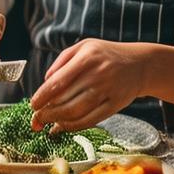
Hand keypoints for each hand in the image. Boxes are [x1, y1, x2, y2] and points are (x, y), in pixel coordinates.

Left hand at [29, 40, 145, 131]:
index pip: (57, 82)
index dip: (41, 97)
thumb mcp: (84, 46)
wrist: (140, 64)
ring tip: (47, 124)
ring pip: (76, 113)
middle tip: (35, 120)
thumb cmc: (106, 54)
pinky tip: (63, 126)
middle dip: (45, 114)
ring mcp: (108, 90)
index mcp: (86, 57)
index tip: (32, 105)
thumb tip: (45, 82)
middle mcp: (97, 74)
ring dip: (57, 122)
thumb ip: (61, 62)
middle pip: (65, 101)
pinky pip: (90, 120)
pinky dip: (73, 126)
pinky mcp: (115, 104)